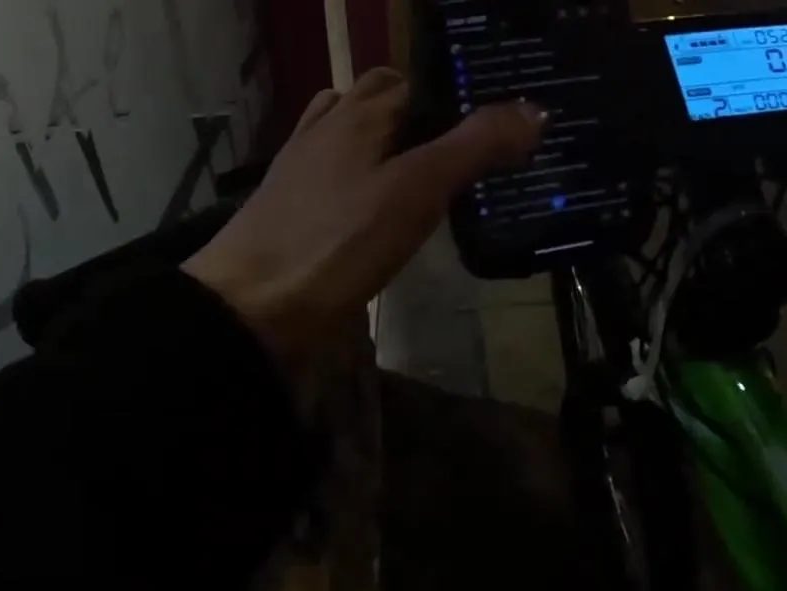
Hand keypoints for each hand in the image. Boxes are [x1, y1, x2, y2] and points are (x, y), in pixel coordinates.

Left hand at [184, 69, 544, 394]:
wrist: (250, 313)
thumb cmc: (336, 244)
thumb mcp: (415, 191)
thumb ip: (474, 147)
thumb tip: (536, 112)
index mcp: (356, 115)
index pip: (412, 82)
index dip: (457, 100)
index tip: (499, 135)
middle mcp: (326, 133)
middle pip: (380, 108)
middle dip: (425, 124)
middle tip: (475, 163)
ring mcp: (305, 177)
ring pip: (358, 147)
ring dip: (395, 157)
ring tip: (441, 190)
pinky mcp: (297, 220)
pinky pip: (343, 188)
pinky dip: (372, 194)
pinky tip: (394, 225)